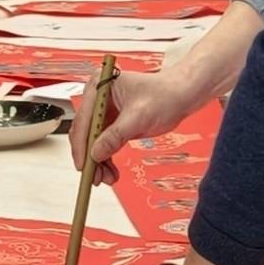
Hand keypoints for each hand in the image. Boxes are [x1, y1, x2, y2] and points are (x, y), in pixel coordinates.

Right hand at [69, 67, 206, 183]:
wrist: (182, 97)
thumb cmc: (165, 95)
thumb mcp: (139, 117)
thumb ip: (115, 136)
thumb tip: (96, 153)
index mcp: (99, 86)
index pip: (83, 120)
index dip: (82, 146)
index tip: (84, 166)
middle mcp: (98, 98)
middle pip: (84, 132)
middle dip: (90, 157)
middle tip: (95, 177)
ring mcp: (105, 111)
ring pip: (93, 142)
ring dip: (98, 162)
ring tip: (107, 178)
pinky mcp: (113, 123)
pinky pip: (104, 144)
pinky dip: (106, 159)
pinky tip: (111, 171)